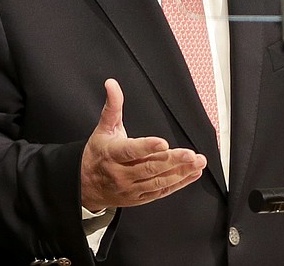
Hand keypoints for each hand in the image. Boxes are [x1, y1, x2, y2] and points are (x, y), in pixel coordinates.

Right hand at [80, 78, 206, 211]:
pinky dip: (179, 184)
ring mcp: (131, 188)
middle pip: (150, 167)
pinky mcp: (140, 198)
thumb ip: (112, 106)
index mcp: (113, 154)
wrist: (86, 186)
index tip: (164, 142)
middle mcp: (122, 173)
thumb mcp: (103, 128)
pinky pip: (161, 192)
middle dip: (173, 161)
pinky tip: (192, 174)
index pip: (131, 151)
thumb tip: (112, 84)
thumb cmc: (98, 153)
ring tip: (197, 163)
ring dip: (180, 172)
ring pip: (158, 182)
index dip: (148, 147)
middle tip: (191, 154)